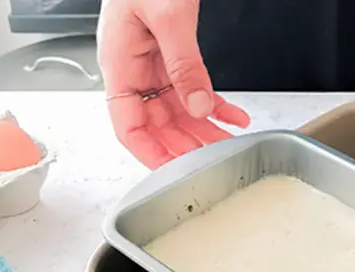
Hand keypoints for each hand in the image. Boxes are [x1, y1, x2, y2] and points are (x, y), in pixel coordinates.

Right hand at [97, 0, 249, 169]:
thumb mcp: (165, 14)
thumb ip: (183, 61)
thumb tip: (198, 104)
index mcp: (119, 64)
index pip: (128, 126)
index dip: (150, 154)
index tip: (175, 173)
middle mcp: (135, 70)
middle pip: (159, 125)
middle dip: (188, 147)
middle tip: (216, 164)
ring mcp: (154, 64)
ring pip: (179, 112)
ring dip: (205, 130)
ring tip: (231, 146)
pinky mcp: (172, 55)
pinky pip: (193, 88)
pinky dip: (216, 103)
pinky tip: (235, 116)